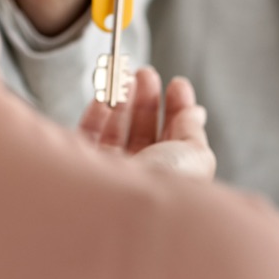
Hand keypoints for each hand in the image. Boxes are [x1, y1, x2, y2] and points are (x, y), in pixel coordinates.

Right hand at [78, 66, 214, 179]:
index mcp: (169, 176)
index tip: (176, 85)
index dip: (176, 108)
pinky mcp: (83, 168)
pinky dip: (97, 110)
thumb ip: (193, 130)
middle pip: (144, 131)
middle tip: (147, 74)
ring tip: (128, 76)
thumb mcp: (195, 155)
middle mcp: (140, 176)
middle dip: (148, 99)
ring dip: (123, 99)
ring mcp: (111, 173)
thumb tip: (195, 112)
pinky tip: (105, 94)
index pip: (174, 137)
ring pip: (117, 129)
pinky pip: (89, 133)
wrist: (125, 204)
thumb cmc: (164, 186)